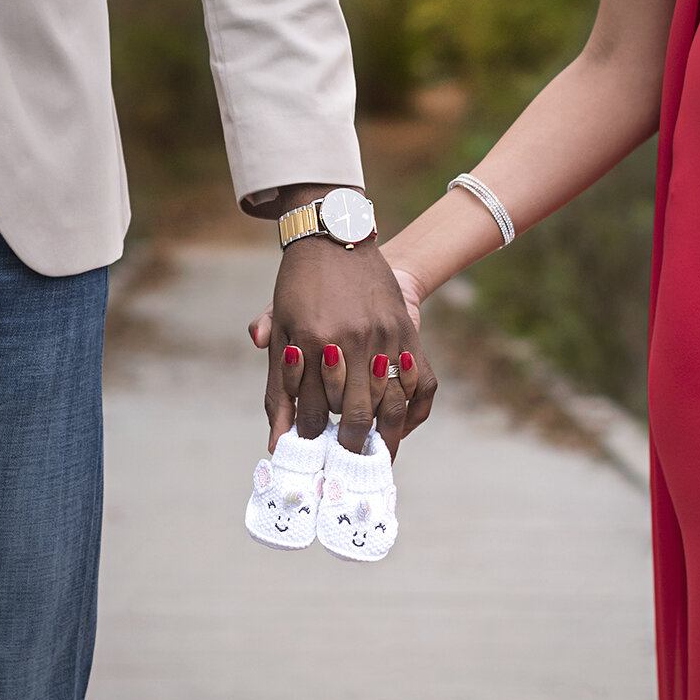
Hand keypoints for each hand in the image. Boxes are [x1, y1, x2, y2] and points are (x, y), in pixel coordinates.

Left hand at [249, 242, 435, 455]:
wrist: (338, 235)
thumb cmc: (300, 286)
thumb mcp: (281, 327)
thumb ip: (279, 384)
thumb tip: (277, 440)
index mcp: (311, 340)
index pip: (313, 410)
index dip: (311, 439)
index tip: (311, 458)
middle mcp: (350, 340)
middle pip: (355, 414)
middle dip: (349, 446)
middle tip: (346, 465)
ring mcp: (384, 336)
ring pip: (390, 403)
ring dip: (385, 436)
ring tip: (376, 456)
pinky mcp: (407, 331)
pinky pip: (422, 384)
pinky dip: (415, 410)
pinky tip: (402, 427)